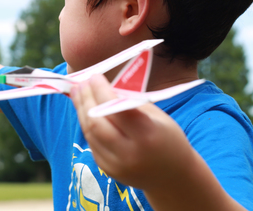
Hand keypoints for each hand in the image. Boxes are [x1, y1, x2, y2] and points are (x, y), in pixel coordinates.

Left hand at [71, 74, 245, 209]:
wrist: (174, 177)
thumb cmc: (168, 139)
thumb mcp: (157, 116)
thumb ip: (131, 103)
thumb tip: (105, 86)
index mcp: (146, 135)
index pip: (115, 108)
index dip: (100, 90)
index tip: (95, 76)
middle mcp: (129, 152)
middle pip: (96, 122)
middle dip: (86, 99)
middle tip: (81, 82)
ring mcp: (116, 164)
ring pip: (90, 133)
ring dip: (81, 110)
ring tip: (78, 92)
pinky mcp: (108, 170)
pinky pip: (92, 143)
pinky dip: (87, 124)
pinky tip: (85, 110)